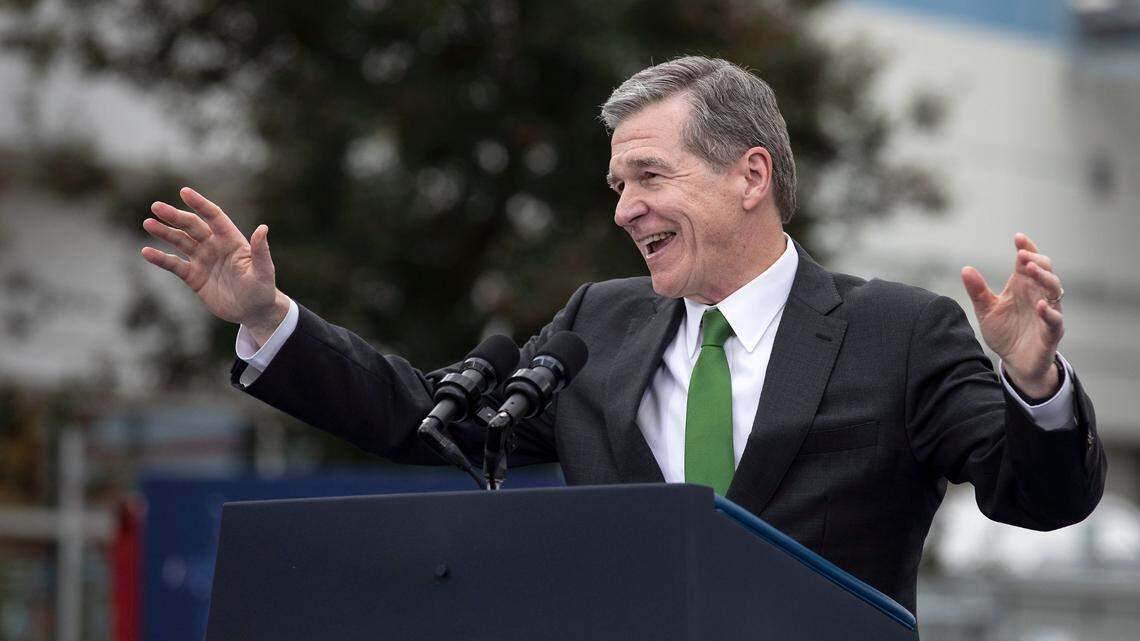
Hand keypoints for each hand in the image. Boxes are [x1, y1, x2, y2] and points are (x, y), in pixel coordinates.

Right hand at [141, 187, 289, 344]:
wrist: (253, 312)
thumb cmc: (262, 290)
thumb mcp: (263, 271)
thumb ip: (260, 251)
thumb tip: (263, 228)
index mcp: (231, 240)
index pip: (214, 217)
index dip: (200, 204)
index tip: (184, 192)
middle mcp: (215, 246)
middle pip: (192, 226)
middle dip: (175, 216)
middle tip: (156, 206)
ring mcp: (203, 260)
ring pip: (180, 241)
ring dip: (164, 232)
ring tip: (148, 223)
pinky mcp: (194, 276)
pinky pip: (174, 264)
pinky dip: (161, 259)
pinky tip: (146, 252)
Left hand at [961, 233, 1063, 397]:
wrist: (1014, 363)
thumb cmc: (1004, 332)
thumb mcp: (986, 310)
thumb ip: (977, 291)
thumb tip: (965, 269)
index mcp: (1022, 287)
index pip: (1028, 262)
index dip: (1027, 248)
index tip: (1018, 238)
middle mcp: (1038, 295)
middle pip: (1046, 271)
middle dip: (1037, 260)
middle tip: (1022, 254)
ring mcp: (1047, 313)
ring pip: (1055, 290)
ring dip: (1044, 278)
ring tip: (1030, 269)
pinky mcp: (1051, 333)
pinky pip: (1055, 320)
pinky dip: (1049, 311)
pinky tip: (1040, 305)